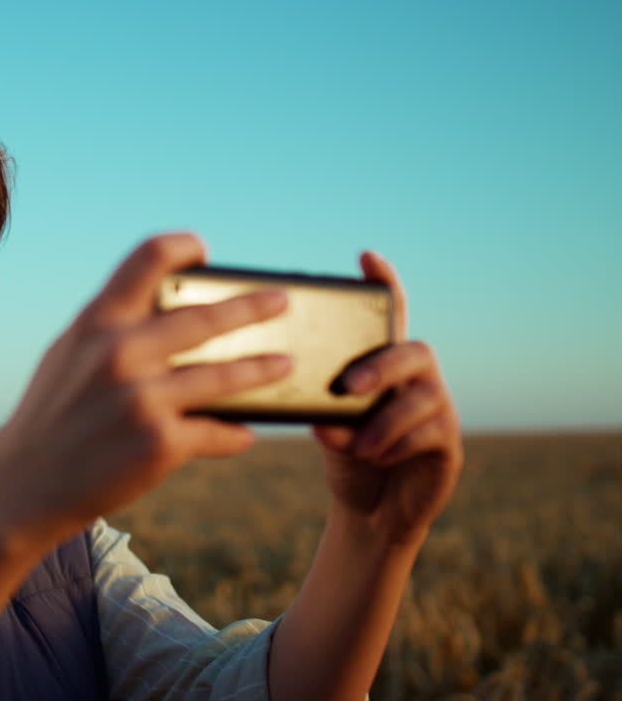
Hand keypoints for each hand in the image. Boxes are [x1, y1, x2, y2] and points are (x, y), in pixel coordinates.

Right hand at [0, 231, 293, 544]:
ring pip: (224, 377)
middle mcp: (121, 353)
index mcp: (97, 323)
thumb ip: (108, 330)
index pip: (147, 259)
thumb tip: (162, 310)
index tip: (204, 252)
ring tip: (284, 365)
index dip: (182, 247)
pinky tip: (244, 432)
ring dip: (262, 370)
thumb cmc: (49, 417)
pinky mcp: (160, 444)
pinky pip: (216, 432)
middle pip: (205, 316)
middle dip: (253, 307)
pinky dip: (233, 433)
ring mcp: (143, 399)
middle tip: (281, 301)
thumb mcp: (66, 356)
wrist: (24, 485)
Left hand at [313, 251, 462, 546]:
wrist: (369, 510)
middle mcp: (416, 379)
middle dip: (380, 365)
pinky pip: (432, 432)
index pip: (389, 316)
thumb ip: (324, 411)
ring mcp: (438, 410)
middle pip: (413, 351)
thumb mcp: (327, 428)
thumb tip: (321, 414)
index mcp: (384, 365)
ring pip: (424, 396)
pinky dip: (399, 443)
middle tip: (348, 387)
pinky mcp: (448, 444)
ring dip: (385, 420)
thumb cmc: (347, 455)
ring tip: (358, 444)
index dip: (384, 284)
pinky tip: (376, 456)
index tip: (366, 257)